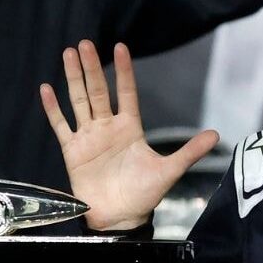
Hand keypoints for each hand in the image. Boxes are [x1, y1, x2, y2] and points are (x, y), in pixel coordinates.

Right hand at [39, 41, 217, 231]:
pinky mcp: (73, 150)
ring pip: (79, 101)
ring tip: (68, 54)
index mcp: (130, 128)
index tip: (120, 47)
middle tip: (85, 44)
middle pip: (98, 91)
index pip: (126, 93)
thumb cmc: (144, 195)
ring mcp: (88, 137)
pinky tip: (46, 89)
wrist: (119, 217)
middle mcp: (107, 127)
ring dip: (73, 78)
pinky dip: (53, 108)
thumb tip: (216, 135)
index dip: (123, 71)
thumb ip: (189, 151)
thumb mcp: (169, 171)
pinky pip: (61, 125)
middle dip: (92, 68)